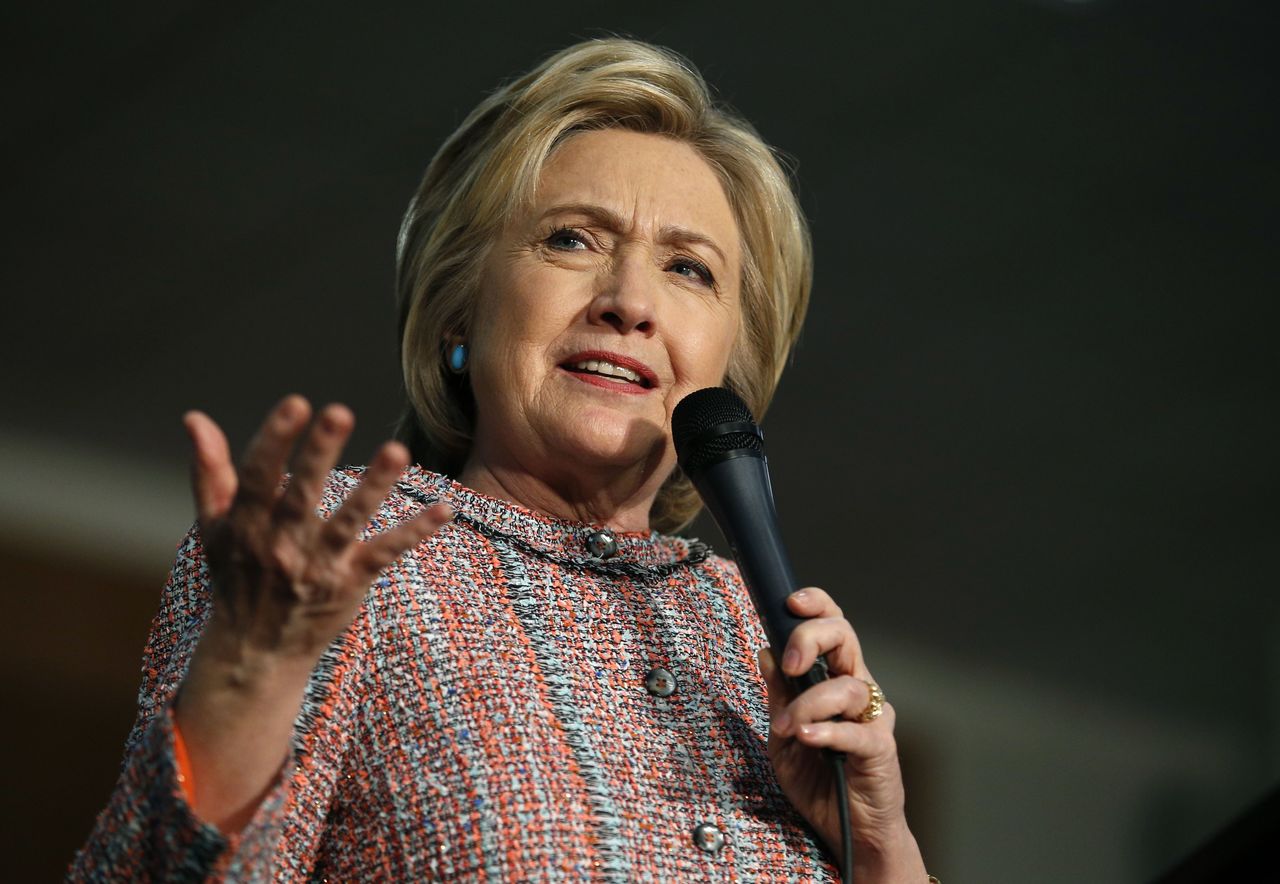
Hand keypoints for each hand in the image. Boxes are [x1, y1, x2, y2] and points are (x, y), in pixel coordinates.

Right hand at [184, 394, 450, 673]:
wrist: (254, 653)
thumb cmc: (236, 578)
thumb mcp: (213, 528)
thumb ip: (209, 471)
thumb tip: (194, 417)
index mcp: (245, 527)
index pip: (258, 478)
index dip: (275, 440)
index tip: (296, 402)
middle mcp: (281, 546)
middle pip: (302, 495)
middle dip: (319, 453)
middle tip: (339, 411)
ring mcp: (318, 566)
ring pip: (348, 522)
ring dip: (373, 487)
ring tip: (398, 450)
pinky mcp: (351, 583)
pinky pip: (385, 553)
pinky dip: (415, 532)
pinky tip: (445, 508)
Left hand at [758, 587, 925, 880]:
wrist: (849, 833)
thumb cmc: (818, 781)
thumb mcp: (784, 735)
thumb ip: (778, 695)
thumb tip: (765, 651)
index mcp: (834, 679)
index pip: (833, 626)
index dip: (817, 605)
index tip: (790, 602)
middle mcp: (859, 690)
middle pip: (846, 637)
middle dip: (811, 639)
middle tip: (789, 663)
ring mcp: (873, 719)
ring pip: (848, 686)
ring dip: (809, 703)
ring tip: (785, 728)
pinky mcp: (880, 751)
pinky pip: (856, 732)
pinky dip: (828, 731)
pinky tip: (807, 737)